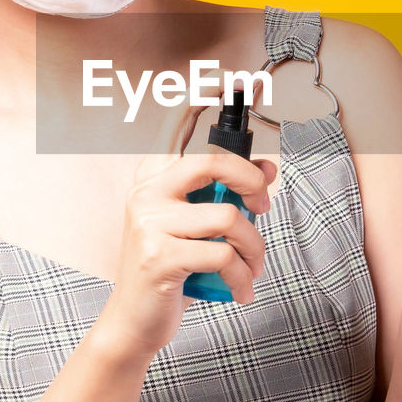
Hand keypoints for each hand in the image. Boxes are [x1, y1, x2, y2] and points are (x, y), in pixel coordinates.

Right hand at [99, 72, 278, 361]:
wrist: (133, 324)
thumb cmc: (169, 270)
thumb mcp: (196, 227)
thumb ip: (225, 194)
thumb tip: (268, 164)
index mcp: (152, 177)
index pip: (179, 127)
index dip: (205, 98)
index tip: (237, 77)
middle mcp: (145, 192)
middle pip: (213, 163)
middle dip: (253, 183)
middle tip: (264, 208)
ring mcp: (148, 222)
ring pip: (228, 218)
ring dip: (254, 249)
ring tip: (252, 268)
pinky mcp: (158, 256)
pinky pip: (223, 255)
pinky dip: (243, 276)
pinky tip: (241, 290)